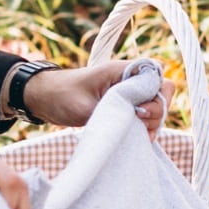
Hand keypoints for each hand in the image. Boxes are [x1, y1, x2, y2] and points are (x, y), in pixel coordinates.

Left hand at [23, 60, 168, 132]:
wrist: (45, 99)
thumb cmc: (62, 95)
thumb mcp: (85, 106)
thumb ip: (112, 111)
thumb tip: (138, 119)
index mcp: (123, 70)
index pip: (158, 75)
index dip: (157, 95)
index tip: (139, 111)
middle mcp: (131, 80)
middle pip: (163, 93)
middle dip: (156, 112)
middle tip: (137, 124)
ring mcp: (130, 94)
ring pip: (157, 107)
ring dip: (152, 123)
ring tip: (135, 135)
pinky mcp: (126, 107)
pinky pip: (147, 117)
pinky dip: (145, 129)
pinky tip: (137, 138)